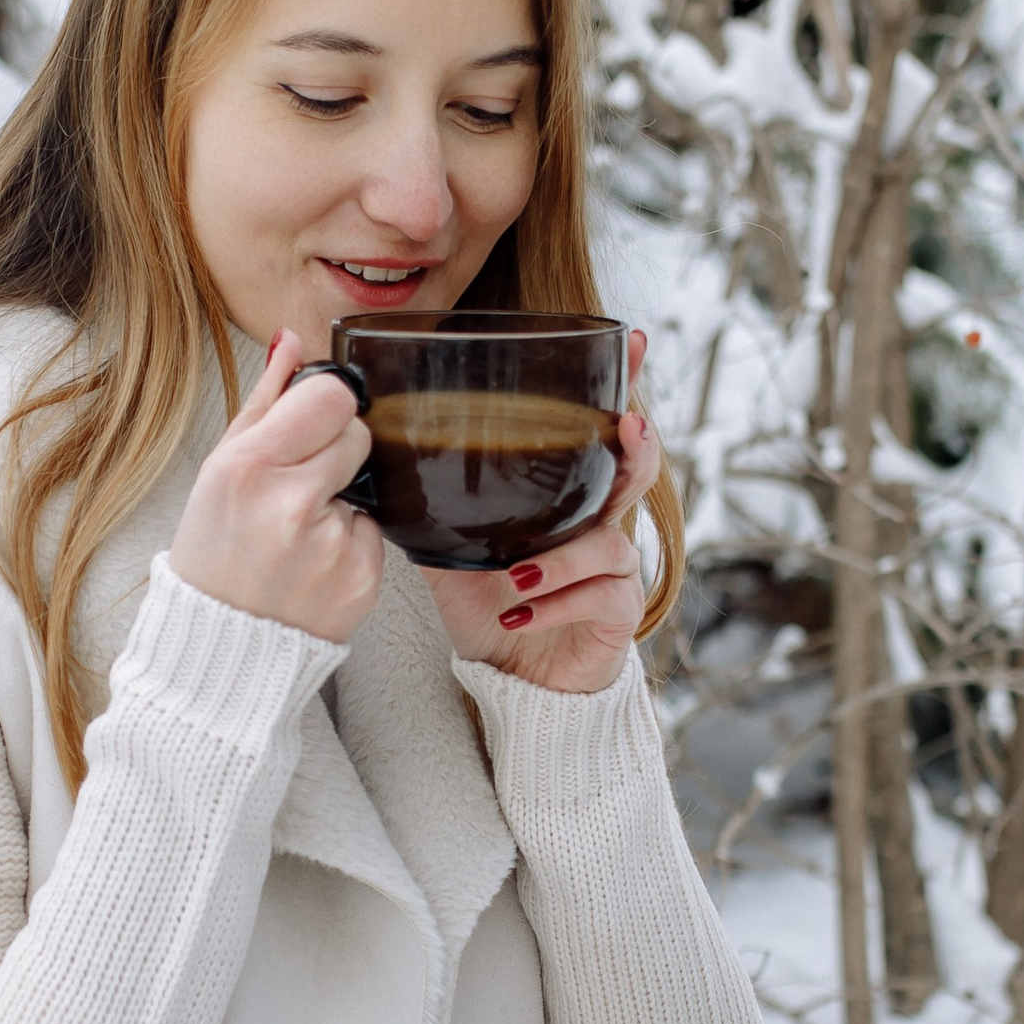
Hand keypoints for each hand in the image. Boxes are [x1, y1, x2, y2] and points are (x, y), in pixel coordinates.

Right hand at [170, 330, 386, 644]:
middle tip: (296, 488)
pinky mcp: (362, 578)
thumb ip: (263, 402)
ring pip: (368, 483)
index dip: (324, 407)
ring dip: (340, 499)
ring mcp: (330, 545)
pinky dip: (349, 543)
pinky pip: (373, 532)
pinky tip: (313, 562)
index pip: (332, 396)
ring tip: (297, 533)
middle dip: (334, 451)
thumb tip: (292, 342)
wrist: (224, 643)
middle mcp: (290, 504)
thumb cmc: (213, 554)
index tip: (307, 426)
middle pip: (357, 433)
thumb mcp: (217, 469)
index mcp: (248, 468)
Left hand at [426, 331, 660, 694]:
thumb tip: (385, 467)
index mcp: (566, 503)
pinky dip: (556, 604)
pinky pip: (600, 597)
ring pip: (611, 544)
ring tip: (516, 578)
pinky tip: (519, 613)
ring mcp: (615, 572)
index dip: (621, 390)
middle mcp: (599, 528)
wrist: (511, 680)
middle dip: (639, 446)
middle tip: (628, 426)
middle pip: (638, 473)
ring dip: (561, 559)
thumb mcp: (453, 555)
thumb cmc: (491, 609)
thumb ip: (438, 513)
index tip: (631, 343)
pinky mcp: (617, 615)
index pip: (599, 438)